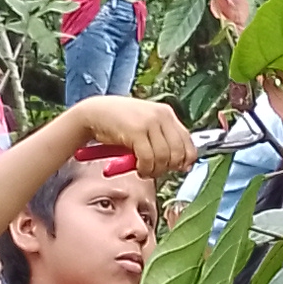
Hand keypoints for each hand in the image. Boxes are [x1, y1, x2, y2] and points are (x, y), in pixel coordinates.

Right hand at [61, 95, 194, 174]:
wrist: (94, 113)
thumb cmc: (119, 123)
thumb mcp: (146, 126)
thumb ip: (163, 139)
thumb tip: (182, 164)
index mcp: (166, 113)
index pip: (188, 141)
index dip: (186, 159)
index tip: (179, 169)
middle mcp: (161, 115)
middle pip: (178, 152)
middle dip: (168, 168)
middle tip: (156, 171)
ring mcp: (149, 122)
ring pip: (163, 157)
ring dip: (155, 170)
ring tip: (144, 170)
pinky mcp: (136, 131)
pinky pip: (148, 159)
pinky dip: (144, 169)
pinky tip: (138, 168)